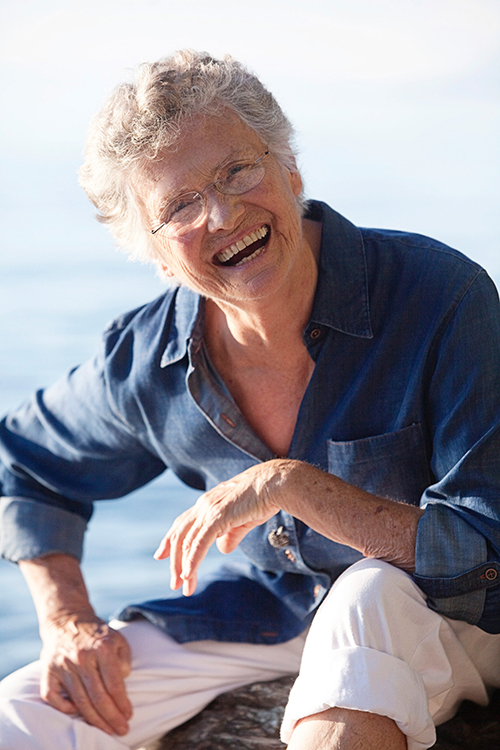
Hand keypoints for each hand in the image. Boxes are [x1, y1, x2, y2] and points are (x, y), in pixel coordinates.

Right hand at [39, 615, 131, 735]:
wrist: (67, 620)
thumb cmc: (96, 633)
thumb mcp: (118, 638)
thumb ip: (124, 660)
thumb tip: (121, 684)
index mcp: (102, 647)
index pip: (114, 683)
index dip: (122, 703)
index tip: (129, 715)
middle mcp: (82, 657)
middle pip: (98, 696)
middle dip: (111, 717)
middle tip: (122, 729)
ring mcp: (63, 665)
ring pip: (79, 701)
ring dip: (94, 720)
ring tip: (107, 729)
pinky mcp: (48, 671)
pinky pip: (52, 697)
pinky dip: (63, 708)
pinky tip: (76, 713)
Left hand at [154, 461, 284, 595]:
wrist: (275, 484)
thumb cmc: (262, 499)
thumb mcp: (243, 520)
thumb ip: (230, 535)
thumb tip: (223, 549)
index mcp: (207, 503)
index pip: (182, 523)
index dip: (170, 540)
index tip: (161, 555)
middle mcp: (203, 505)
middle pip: (180, 535)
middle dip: (174, 561)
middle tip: (174, 583)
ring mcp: (209, 510)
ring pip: (187, 542)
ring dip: (183, 567)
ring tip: (183, 586)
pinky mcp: (218, 517)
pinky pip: (199, 542)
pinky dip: (192, 560)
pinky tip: (188, 574)